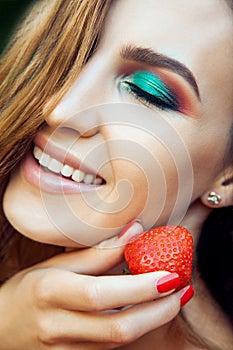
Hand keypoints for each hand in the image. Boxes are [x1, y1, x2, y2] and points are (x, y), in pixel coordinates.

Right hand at [0, 222, 185, 349]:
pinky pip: (112, 349)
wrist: (3, 327)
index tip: (170, 276)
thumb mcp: (57, 265)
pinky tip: (146, 312)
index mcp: (51, 291)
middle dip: (158, 312)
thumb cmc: (30, 289)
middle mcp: (57, 325)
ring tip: (171, 299)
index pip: (101, 294)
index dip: (140, 288)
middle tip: (181, 290)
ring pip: (119, 342)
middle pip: (118, 329)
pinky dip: (136, 330)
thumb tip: (135, 230)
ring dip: (152, 321)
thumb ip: (98, 252)